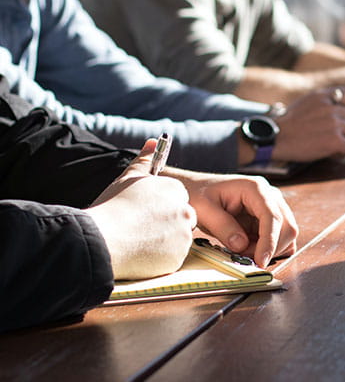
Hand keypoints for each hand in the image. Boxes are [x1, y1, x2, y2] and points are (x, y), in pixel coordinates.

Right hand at [87, 140, 196, 279]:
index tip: (145, 213)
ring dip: (164, 241)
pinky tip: (141, 254)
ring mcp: (183, 236)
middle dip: (167, 224)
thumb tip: (152, 142)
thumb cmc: (112, 207)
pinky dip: (160, 258)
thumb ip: (144, 160)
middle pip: (182, 219)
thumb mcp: (128, 178)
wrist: (102, 240)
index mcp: (175, 190)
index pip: (177, 198)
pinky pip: (173, 258)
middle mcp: (185, 211)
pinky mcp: (178, 258)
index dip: (160, 207)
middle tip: (141, 229)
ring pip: (178, 239)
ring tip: (138, 241)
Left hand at [164, 171, 298, 267]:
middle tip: (244, 258)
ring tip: (242, 251)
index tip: (260, 261)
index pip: (272, 216)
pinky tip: (250, 249)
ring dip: (269, 250)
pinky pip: (279, 238)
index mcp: (255, 188)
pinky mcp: (268, 219)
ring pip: (286, 235)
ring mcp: (272, 207)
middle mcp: (269, 195)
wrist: (196, 189)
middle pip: (287, 226)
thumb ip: (223, 226)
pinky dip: (269, 249)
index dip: (270, 241)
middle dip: (270, 248)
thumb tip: (241, 245)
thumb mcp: (204, 210)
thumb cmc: (199, 194)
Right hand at [273, 87, 344, 161]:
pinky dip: (344, 152)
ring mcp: (334, 123)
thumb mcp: (305, 102)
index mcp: (323, 95)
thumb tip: (344, 108)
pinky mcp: (334, 140)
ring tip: (335, 144)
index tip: (342, 116)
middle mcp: (331, 107)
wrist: (275, 138)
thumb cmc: (289, 124)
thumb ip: (324, 101)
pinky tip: (333, 152)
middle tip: (338, 135)